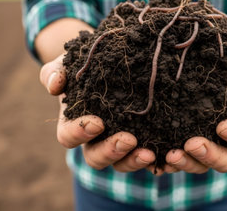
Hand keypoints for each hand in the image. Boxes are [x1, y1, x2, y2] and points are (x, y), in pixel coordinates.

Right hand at [39, 54, 155, 171]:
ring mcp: (119, 143)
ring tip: (150, 152)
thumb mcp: (70, 62)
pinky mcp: (143, 141)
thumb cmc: (88, 64)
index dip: (79, 133)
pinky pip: (149, 158)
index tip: (97, 122)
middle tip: (128, 139)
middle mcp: (96, 139)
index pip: (68, 137)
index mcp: (74, 124)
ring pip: (122, 163)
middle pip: (96, 157)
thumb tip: (55, 85)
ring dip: (134, 161)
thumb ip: (57, 71)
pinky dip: (159, 160)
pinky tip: (171, 154)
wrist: (113, 62)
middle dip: (111, 151)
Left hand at [162, 60, 226, 173]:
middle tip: (191, 144)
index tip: (223, 126)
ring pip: (199, 166)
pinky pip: (176, 162)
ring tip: (170, 155)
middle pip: (225, 161)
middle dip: (209, 155)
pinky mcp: (184, 148)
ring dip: (186, 163)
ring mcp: (206, 148)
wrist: (211, 70)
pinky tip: (153, 158)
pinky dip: (165, 163)